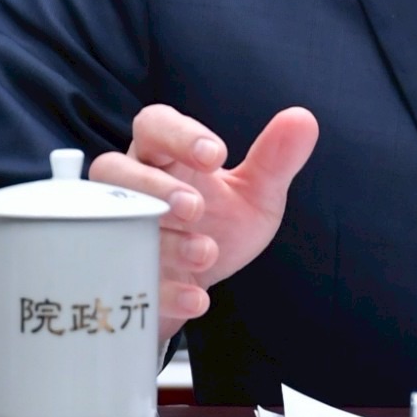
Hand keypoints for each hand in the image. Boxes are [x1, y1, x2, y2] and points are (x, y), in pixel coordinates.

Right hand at [90, 104, 318, 343]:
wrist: (200, 281)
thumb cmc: (220, 222)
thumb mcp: (256, 193)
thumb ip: (276, 159)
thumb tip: (303, 119)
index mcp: (165, 155)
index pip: (155, 124)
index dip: (178, 134)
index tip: (216, 155)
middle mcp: (134, 188)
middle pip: (114, 169)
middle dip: (153, 187)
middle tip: (194, 208)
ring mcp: (121, 232)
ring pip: (113, 223)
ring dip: (159, 239)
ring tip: (205, 252)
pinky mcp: (122, 276)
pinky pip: (123, 280)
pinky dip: (162, 291)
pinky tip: (196, 297)